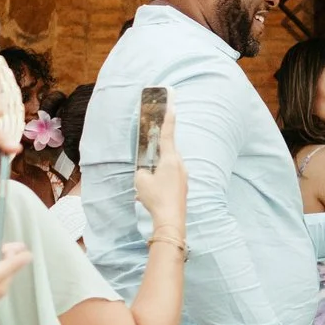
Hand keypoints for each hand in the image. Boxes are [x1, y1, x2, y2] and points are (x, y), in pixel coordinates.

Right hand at [129, 105, 186, 239]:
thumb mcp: (141, 180)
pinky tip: (154, 193)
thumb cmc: (156, 197)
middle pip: (167, 151)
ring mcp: (183, 176)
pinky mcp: (183, 186)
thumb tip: (147, 171)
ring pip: (168, 166)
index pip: (167, 134)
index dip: (168, 119)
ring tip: (148, 185)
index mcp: (170, 159)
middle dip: (157, 151)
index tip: (172, 105)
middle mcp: (180, 164)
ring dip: (157, 169)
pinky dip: (161, 180)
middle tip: (150, 150)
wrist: (171, 220)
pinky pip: (170, 177)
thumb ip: (143, 170)